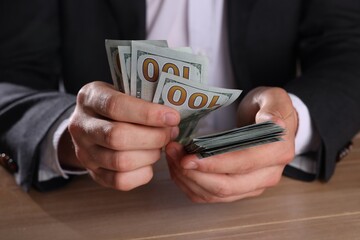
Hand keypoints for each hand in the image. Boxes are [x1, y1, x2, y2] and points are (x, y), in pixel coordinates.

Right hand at [61, 81, 179, 190]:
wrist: (92, 124)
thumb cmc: (118, 104)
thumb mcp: (124, 90)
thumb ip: (144, 98)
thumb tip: (172, 117)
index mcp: (90, 98)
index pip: (116, 106)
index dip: (148, 113)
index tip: (172, 117)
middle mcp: (81, 126)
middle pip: (118, 137)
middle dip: (153, 137)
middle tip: (171, 133)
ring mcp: (84, 153)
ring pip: (121, 162)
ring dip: (150, 155)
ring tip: (160, 146)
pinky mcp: (93, 174)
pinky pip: (120, 181)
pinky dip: (143, 173)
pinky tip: (150, 161)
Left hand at [165, 87, 297, 202]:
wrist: (271, 124)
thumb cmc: (268, 108)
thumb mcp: (274, 99)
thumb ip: (274, 108)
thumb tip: (273, 122)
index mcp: (278, 152)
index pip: (243, 163)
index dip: (214, 163)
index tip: (188, 156)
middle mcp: (268, 175)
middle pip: (227, 186)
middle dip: (195, 173)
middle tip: (173, 154)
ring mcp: (254, 186)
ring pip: (216, 194)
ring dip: (189, 179)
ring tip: (172, 158)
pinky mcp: (240, 190)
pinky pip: (211, 196)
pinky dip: (191, 186)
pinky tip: (179, 170)